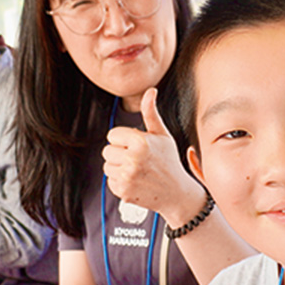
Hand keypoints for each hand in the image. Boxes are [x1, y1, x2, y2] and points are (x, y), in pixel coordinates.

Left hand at [102, 88, 205, 224]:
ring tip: (137, 171)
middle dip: (120, 155)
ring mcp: (128, 176)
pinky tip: (135, 182)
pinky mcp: (124, 191)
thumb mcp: (162, 135)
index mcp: (141, 141)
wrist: (177, 193)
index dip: (123, 141)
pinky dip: (120, 183)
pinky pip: (110, 181)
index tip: (137, 147)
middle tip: (138, 161)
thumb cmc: (169, 162)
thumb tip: (150, 90)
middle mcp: (133, 158)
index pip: (112, 135)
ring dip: (119, 169)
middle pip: (107, 151)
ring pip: (107, 167)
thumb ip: (151, 112)